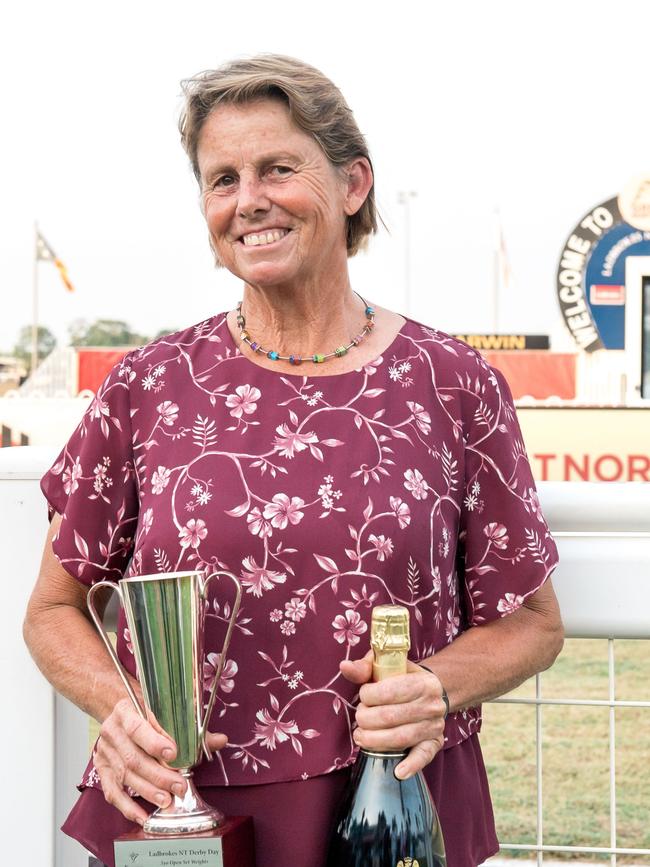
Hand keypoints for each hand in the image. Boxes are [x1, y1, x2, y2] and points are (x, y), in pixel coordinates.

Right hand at [94, 697, 226, 824]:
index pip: (138, 728)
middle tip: (179, 786)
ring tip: (167, 799)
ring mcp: (105, 752)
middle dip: (159, 775)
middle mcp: (112, 731)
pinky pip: (113, 792)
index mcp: (126, 710)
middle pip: (134, 758)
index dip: (155, 742)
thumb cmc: (145, 710)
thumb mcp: (164, 710)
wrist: (118, 711)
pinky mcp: (102, 769)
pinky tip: (143, 815)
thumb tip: (219, 740)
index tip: (174, 754)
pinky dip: (128, 807)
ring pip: (126, 776)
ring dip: (148, 791)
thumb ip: (190, 728)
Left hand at [340, 651, 445, 779]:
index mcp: (423, 682)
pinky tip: (398, 771)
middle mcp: (432, 705)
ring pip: (401, 737)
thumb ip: (365, 667)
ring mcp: (434, 725)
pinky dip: (411, 765)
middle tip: (360, 717)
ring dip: (375, 740)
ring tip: (361, 737)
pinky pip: (424, 756)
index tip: (363, 695)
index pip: (391, 691)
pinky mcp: (434, 743)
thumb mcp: (387, 666)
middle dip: (367, 719)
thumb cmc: (402, 678)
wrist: (431, 691)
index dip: (369, 695)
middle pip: (391, 717)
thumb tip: (344, 667)